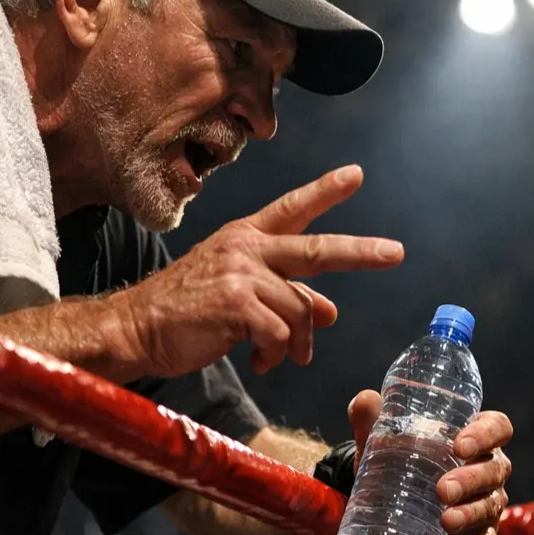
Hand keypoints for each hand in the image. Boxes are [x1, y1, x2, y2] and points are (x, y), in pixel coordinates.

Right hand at [116, 166, 403, 376]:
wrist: (138, 327)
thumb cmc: (188, 311)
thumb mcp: (240, 295)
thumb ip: (286, 297)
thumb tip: (329, 312)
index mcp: (246, 238)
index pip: (292, 208)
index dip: (325, 192)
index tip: (356, 175)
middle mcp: (246, 248)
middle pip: (316, 251)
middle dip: (360, 252)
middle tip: (395, 253)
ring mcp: (241, 275)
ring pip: (299, 310)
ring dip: (297, 343)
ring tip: (278, 356)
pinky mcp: (235, 305)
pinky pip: (280, 334)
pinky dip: (277, 354)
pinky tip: (259, 360)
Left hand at [348, 390, 513, 534]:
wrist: (388, 497)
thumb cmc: (397, 456)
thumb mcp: (381, 439)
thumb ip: (372, 419)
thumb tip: (365, 400)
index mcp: (475, 435)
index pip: (497, 427)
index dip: (486, 434)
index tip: (460, 445)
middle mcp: (488, 466)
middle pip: (495, 469)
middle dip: (471, 479)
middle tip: (442, 489)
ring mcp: (487, 500)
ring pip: (491, 504)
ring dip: (471, 513)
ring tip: (445, 521)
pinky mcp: (479, 532)